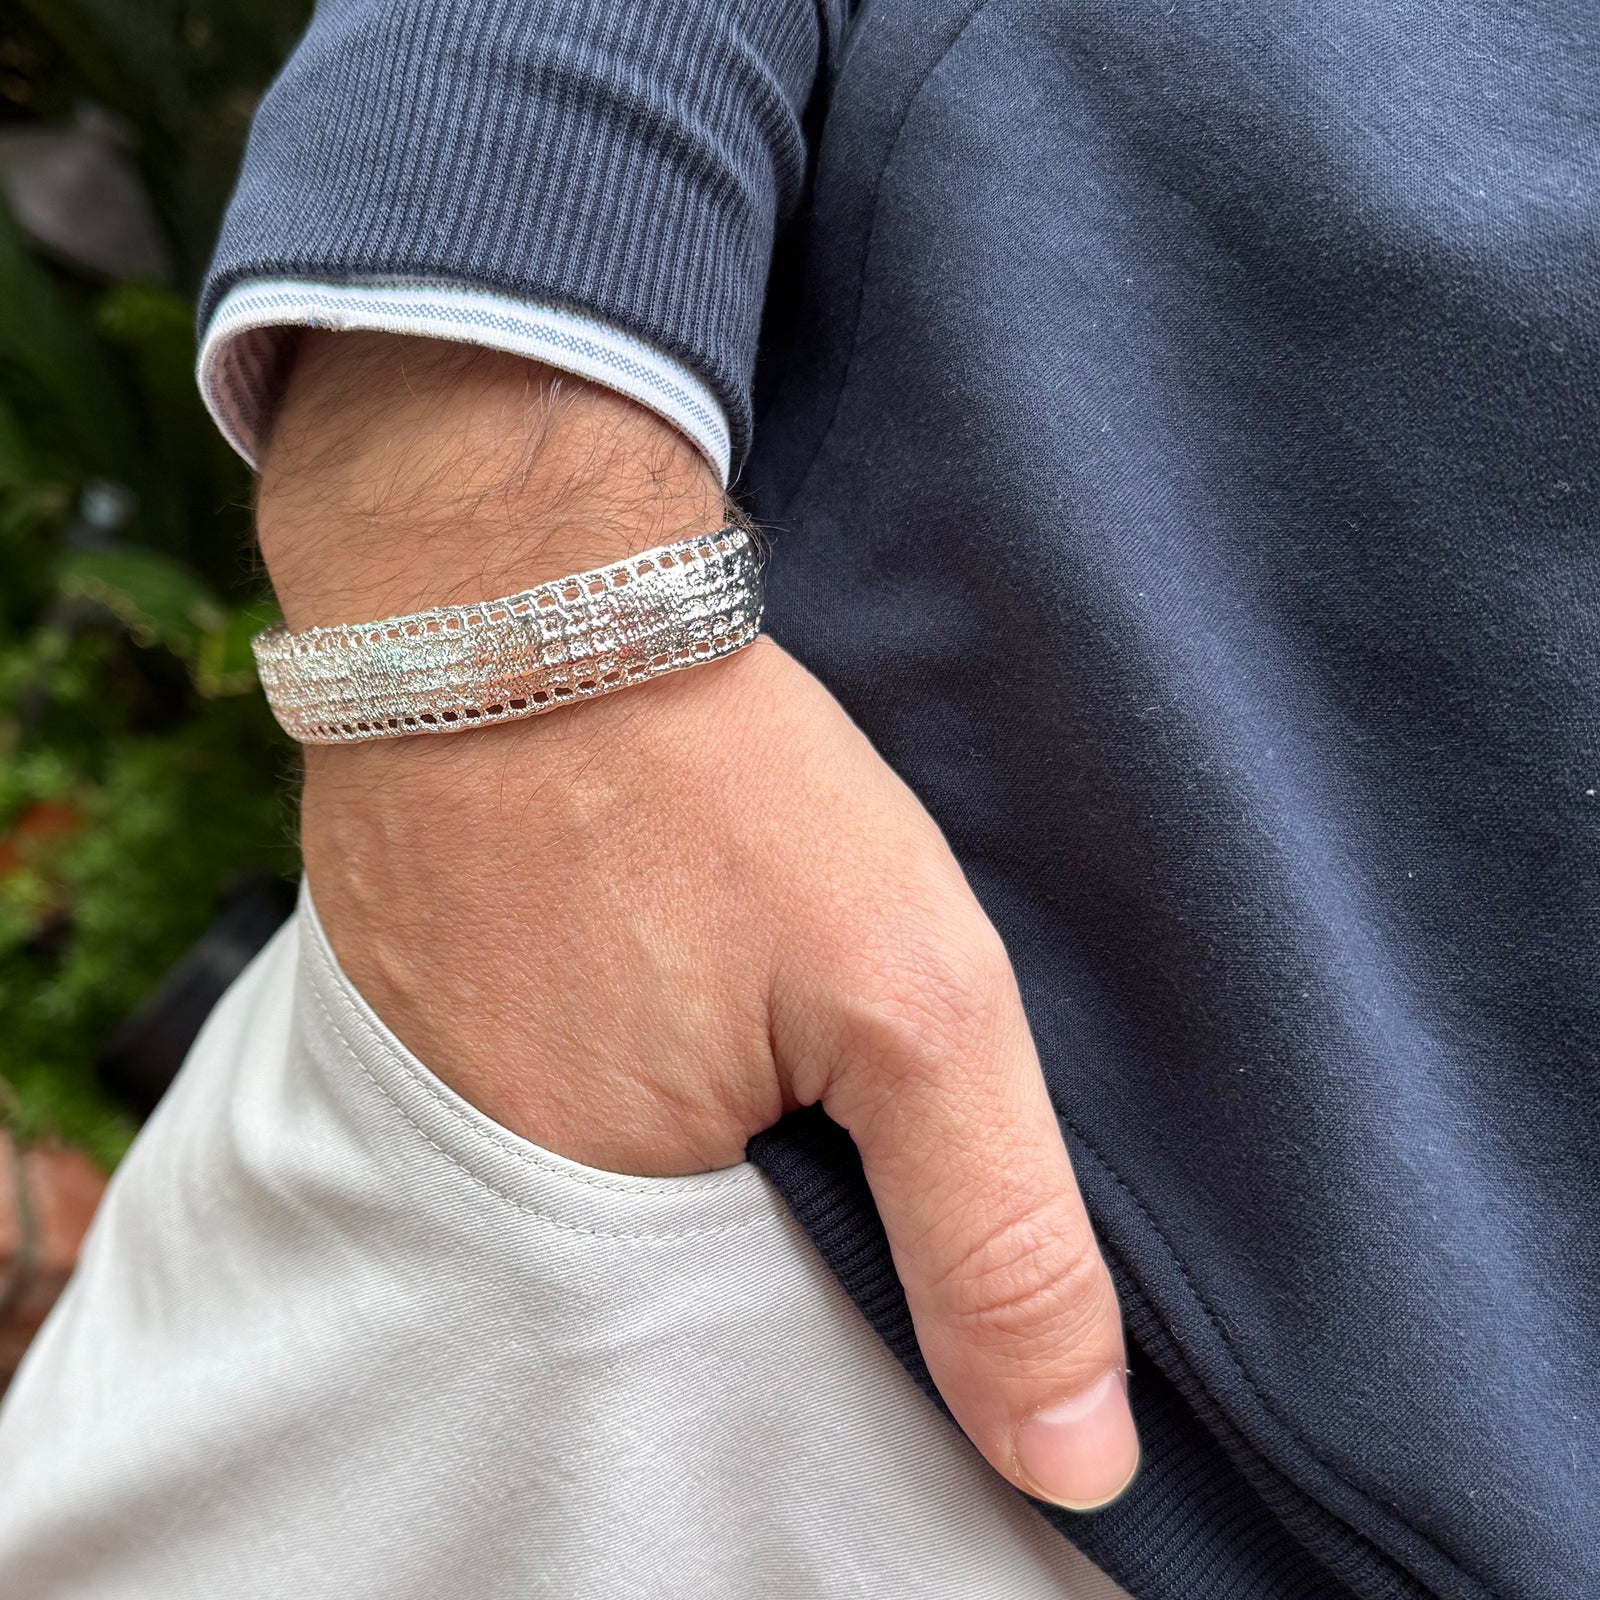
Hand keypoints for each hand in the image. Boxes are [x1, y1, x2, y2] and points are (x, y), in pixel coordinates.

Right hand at [259, 333, 1140, 1511]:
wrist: (516, 596)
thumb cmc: (707, 785)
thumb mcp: (908, 1003)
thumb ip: (994, 1236)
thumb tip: (1078, 1467)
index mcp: (595, 1248)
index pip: (775, 1373)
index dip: (878, 1325)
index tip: (931, 1225)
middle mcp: (500, 1201)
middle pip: (710, 1277)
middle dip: (808, 1223)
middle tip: (866, 1113)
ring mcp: (465, 1095)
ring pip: (651, 1173)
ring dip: (737, 1136)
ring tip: (802, 1066)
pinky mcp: (461, 1006)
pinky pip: (590, 1081)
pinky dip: (672, 1060)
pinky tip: (720, 1007)